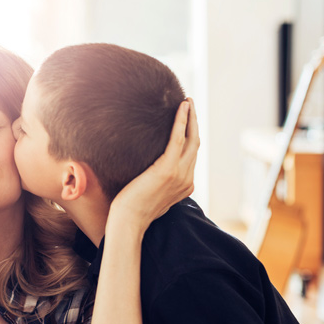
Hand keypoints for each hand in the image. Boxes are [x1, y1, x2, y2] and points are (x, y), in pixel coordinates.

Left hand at [107, 98, 198, 232]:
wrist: (127, 221)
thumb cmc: (132, 210)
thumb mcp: (151, 195)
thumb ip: (158, 183)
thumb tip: (151, 173)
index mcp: (185, 186)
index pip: (192, 156)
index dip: (192, 136)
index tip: (188, 121)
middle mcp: (187, 179)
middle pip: (195, 145)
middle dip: (194, 123)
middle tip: (190, 105)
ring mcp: (180, 174)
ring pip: (191, 139)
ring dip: (190, 118)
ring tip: (187, 101)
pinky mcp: (167, 169)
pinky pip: (178, 138)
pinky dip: (181, 121)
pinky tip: (181, 107)